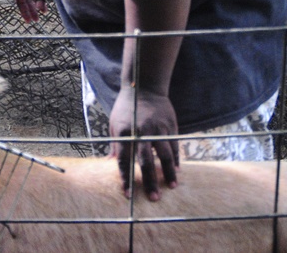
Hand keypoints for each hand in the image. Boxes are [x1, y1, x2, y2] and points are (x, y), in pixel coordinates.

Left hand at [110, 87, 178, 201]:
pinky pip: (173, 146)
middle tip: (154, 198)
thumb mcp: (115, 124)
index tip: (127, 195)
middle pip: (146, 161)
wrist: (144, 87)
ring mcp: (157, 128)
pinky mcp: (169, 125)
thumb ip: (116, 145)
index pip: (124, 160)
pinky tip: (176, 171)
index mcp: (124, 133)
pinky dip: (175, 159)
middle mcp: (141, 132)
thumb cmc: (126, 109)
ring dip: (168, 173)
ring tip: (171, 187)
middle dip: (149, 181)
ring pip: (165, 155)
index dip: (125, 178)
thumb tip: (110, 164)